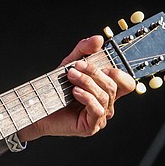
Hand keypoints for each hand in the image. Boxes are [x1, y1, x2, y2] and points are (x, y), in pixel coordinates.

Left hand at [20, 35, 135, 140]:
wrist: (37, 108)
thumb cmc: (55, 89)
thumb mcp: (70, 64)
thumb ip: (84, 50)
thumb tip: (98, 39)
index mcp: (105, 91)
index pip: (127, 83)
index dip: (118, 72)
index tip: (100, 65)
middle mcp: (106, 105)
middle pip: (113, 86)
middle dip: (94, 73)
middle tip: (75, 67)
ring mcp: (100, 117)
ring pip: (104, 96)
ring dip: (87, 82)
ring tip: (71, 77)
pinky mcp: (91, 126)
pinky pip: (97, 109)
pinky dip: (86, 97)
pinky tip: (75, 92)